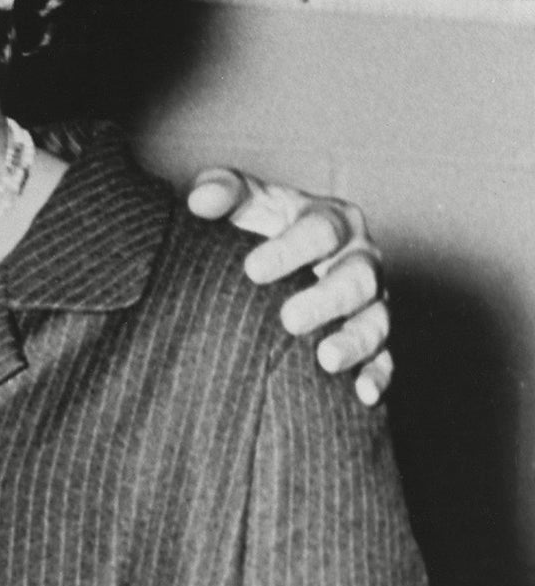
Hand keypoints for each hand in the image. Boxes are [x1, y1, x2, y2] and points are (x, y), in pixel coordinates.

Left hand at [187, 168, 391, 406]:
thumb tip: (199, 201)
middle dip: (325, 299)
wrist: (284, 255)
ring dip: (355, 341)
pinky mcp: (376, 336)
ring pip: (376, 320)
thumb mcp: (244, 200)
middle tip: (288, 320)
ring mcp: (373, 300)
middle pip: (356, 277)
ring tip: (325, 359)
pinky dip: (377, 375)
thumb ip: (223, 190)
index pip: (319, 230)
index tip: (252, 270)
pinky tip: (362, 395)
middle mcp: (360, 258)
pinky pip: (386, 358)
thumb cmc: (261, 222)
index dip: (289, 249)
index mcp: (332, 219)